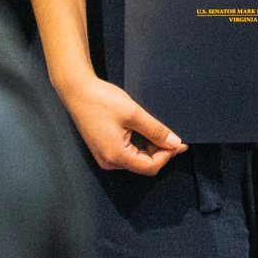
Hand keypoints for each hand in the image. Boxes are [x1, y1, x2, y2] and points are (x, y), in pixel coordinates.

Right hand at [58, 73, 184, 174]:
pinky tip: (146, 132)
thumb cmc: (103, 100)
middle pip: (143, 165)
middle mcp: (109, 162)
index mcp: (116, 156)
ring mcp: (105, 157)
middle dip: (160, 153)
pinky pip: (127, 154)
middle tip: (173, 136)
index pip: (150, 166)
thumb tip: (175, 143)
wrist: (77, 91)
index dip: (168, 155)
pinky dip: (140, 146)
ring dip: (150, 149)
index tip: (180, 143)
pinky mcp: (103, 149)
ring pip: (136, 160)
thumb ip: (156, 130)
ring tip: (160, 132)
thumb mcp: (134, 113)